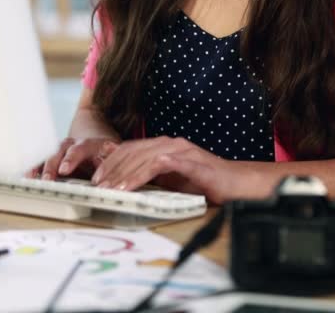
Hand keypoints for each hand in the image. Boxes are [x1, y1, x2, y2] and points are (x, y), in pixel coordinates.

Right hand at [26, 138, 117, 180]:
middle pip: (58, 154)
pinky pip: (40, 163)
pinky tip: (27, 177)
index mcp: (87, 144)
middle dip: (52, 167)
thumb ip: (110, 165)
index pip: (78, 150)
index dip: (70, 160)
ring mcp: (59, 152)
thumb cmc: (104, 155)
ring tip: (31, 179)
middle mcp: (70, 146)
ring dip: (39, 169)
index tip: (64, 170)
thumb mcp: (111, 158)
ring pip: (47, 158)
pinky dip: (33, 170)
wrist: (96, 146)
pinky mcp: (52, 159)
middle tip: (47, 180)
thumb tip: (109, 176)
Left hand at [91, 136, 257, 203]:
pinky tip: (130, 186)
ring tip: (109, 189)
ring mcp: (181, 151)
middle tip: (96, 185)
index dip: (112, 162)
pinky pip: (160, 166)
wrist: (238, 184)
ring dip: (123, 174)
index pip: (131, 149)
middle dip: (112, 168)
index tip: (97, 178)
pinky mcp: (191, 162)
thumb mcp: (173, 180)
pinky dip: (142, 175)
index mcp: (165, 147)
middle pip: (133, 151)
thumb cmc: (207, 184)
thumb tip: (127, 183)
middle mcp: (171, 144)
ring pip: (143, 157)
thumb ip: (153, 177)